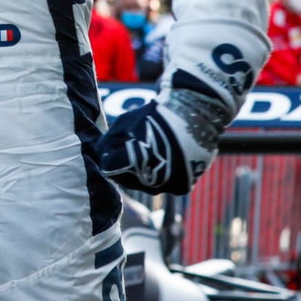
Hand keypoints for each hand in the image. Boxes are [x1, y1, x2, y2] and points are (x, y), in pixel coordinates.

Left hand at [98, 84, 230, 195]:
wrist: (195, 113)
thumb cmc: (156, 115)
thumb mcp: (124, 123)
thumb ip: (108, 144)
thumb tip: (104, 161)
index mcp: (135, 162)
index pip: (109, 168)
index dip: (109, 155)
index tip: (117, 144)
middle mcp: (153, 179)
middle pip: (126, 179)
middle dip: (124, 165)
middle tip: (134, 146)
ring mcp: (169, 185)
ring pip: (144, 185)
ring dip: (141, 172)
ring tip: (151, 150)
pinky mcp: (182, 187)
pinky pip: (163, 185)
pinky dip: (160, 174)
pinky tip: (164, 157)